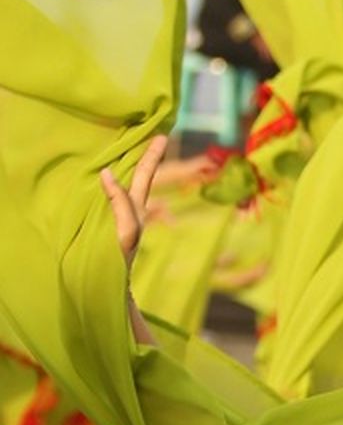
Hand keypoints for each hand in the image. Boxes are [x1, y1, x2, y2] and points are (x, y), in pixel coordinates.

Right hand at [100, 136, 167, 271]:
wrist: (103, 289)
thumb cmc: (118, 262)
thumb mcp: (125, 231)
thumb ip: (121, 203)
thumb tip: (107, 173)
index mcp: (135, 210)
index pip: (144, 176)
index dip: (152, 156)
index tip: (163, 135)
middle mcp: (127, 211)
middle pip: (137, 178)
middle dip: (145, 157)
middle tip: (156, 136)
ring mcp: (114, 218)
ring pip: (122, 188)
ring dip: (125, 170)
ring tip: (127, 150)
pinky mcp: (98, 226)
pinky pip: (103, 200)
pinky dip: (104, 186)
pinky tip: (98, 178)